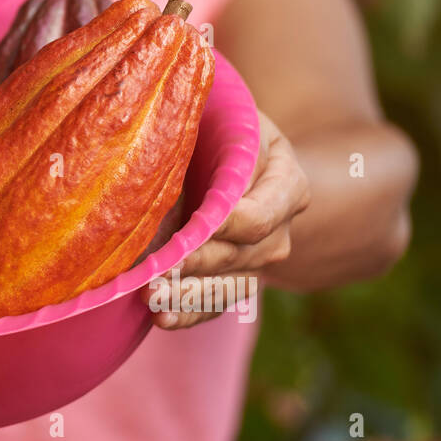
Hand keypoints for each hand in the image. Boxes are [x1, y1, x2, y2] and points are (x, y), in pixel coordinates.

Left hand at [142, 110, 309, 329]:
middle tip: (158, 273)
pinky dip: (189, 312)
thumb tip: (177, 164)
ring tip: (153, 299)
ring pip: (232, 285)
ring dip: (190, 296)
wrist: (219, 142)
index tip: (188, 231)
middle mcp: (280, 227)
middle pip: (243, 255)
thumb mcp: (225, 123)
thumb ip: (220, 150)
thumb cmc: (217, 124)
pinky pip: (218, 302)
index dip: (224, 228)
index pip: (259, 216)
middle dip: (198, 266)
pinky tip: (161, 317)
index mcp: (287, 182)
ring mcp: (259, 257)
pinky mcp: (235, 276)